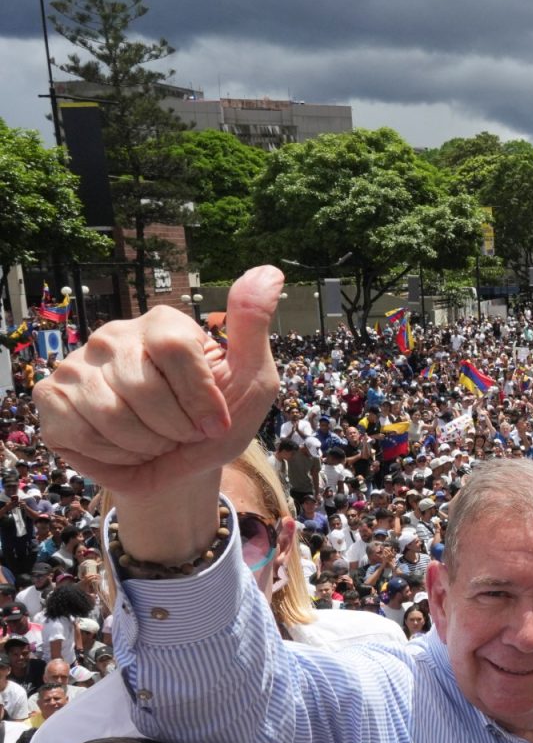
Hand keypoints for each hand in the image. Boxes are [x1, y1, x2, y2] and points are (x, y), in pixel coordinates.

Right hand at [35, 266, 282, 498]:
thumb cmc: (218, 423)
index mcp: (163, 325)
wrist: (180, 470)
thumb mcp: (253, 379)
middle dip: (175, 429)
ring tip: (155, 441)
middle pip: (143, 387)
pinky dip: (110, 454)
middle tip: (181, 435)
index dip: (200, 398)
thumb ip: (253, 327)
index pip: (176, 350)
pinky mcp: (51, 396)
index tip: (215, 423)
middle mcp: (115, 335)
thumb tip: (270, 272)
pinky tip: (122, 448)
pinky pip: (78, 431)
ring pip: (109, 414)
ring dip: (145, 445)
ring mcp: (77, 364)